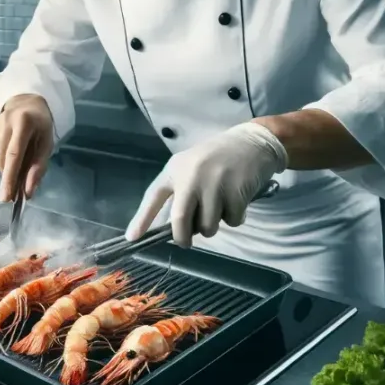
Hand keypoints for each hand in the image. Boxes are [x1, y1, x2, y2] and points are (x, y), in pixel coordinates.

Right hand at [0, 94, 54, 201]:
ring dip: (8, 169)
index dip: (10, 177)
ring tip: (19, 165)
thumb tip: (28, 192)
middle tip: (15, 193)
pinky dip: (3, 161)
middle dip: (9, 179)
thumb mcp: (47, 144)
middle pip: (3, 159)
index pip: (14, 154)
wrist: (25, 104)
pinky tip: (11, 153)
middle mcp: (5, 122)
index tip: (6, 197)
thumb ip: (38, 167)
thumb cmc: (40, 126)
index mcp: (23, 122)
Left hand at [126, 122, 287, 246]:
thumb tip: (169, 225)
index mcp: (176, 169)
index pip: (153, 196)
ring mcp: (214, 184)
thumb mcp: (191, 167)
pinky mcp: (236, 192)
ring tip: (219, 207)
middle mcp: (192, 176)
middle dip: (182, 237)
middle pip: (180, 219)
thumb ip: (178, 191)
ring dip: (213, 226)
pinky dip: (235, 218)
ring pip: (208, 226)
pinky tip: (237, 200)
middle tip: (186, 242)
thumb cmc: (217, 157)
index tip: (132, 238)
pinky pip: (232, 221)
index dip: (142, 218)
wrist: (252, 142)